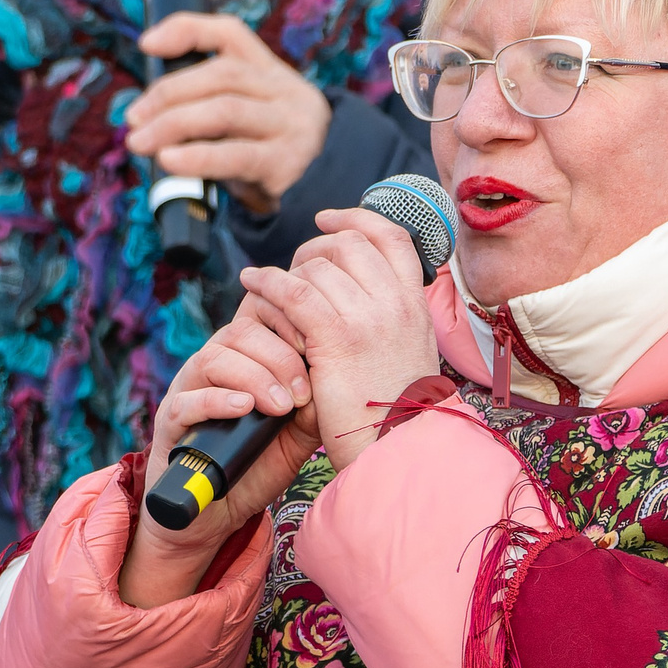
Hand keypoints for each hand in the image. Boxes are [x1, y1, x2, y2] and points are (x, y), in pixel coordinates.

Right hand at [119, 294, 324, 608]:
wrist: (215, 513)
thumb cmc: (257, 465)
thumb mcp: (296, 434)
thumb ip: (312, 407)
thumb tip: (333, 383)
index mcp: (245, 357)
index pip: (261, 313)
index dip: (289, 321)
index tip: (317, 349)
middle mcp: (214, 364)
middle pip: (240, 332)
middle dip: (279, 357)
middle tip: (303, 393)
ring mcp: (187, 390)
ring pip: (214, 358)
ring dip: (254, 378)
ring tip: (280, 407)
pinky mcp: (170, 422)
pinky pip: (186, 401)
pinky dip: (217, 400)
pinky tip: (245, 409)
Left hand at [125, 13, 331, 217]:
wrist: (330, 191)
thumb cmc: (273, 154)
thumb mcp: (252, 119)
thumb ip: (215, 105)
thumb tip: (149, 113)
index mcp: (272, 72)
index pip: (231, 34)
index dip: (187, 31)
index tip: (146, 44)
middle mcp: (285, 91)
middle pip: (221, 74)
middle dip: (167, 94)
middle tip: (133, 118)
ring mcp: (290, 125)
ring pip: (224, 110)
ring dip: (172, 124)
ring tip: (140, 141)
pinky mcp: (287, 162)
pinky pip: (235, 155)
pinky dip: (196, 157)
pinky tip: (169, 161)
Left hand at [237, 209, 438, 472]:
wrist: (399, 449)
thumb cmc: (397, 413)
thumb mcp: (409, 355)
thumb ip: (393, 321)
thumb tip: (365, 298)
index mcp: (416, 305)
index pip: (391, 237)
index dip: (356, 218)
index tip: (328, 218)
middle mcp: (396, 303)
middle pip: (348, 245)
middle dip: (314, 248)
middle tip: (293, 268)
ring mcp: (368, 318)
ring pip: (319, 266)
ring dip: (288, 271)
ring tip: (267, 284)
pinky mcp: (336, 338)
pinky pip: (294, 292)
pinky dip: (268, 282)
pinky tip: (251, 282)